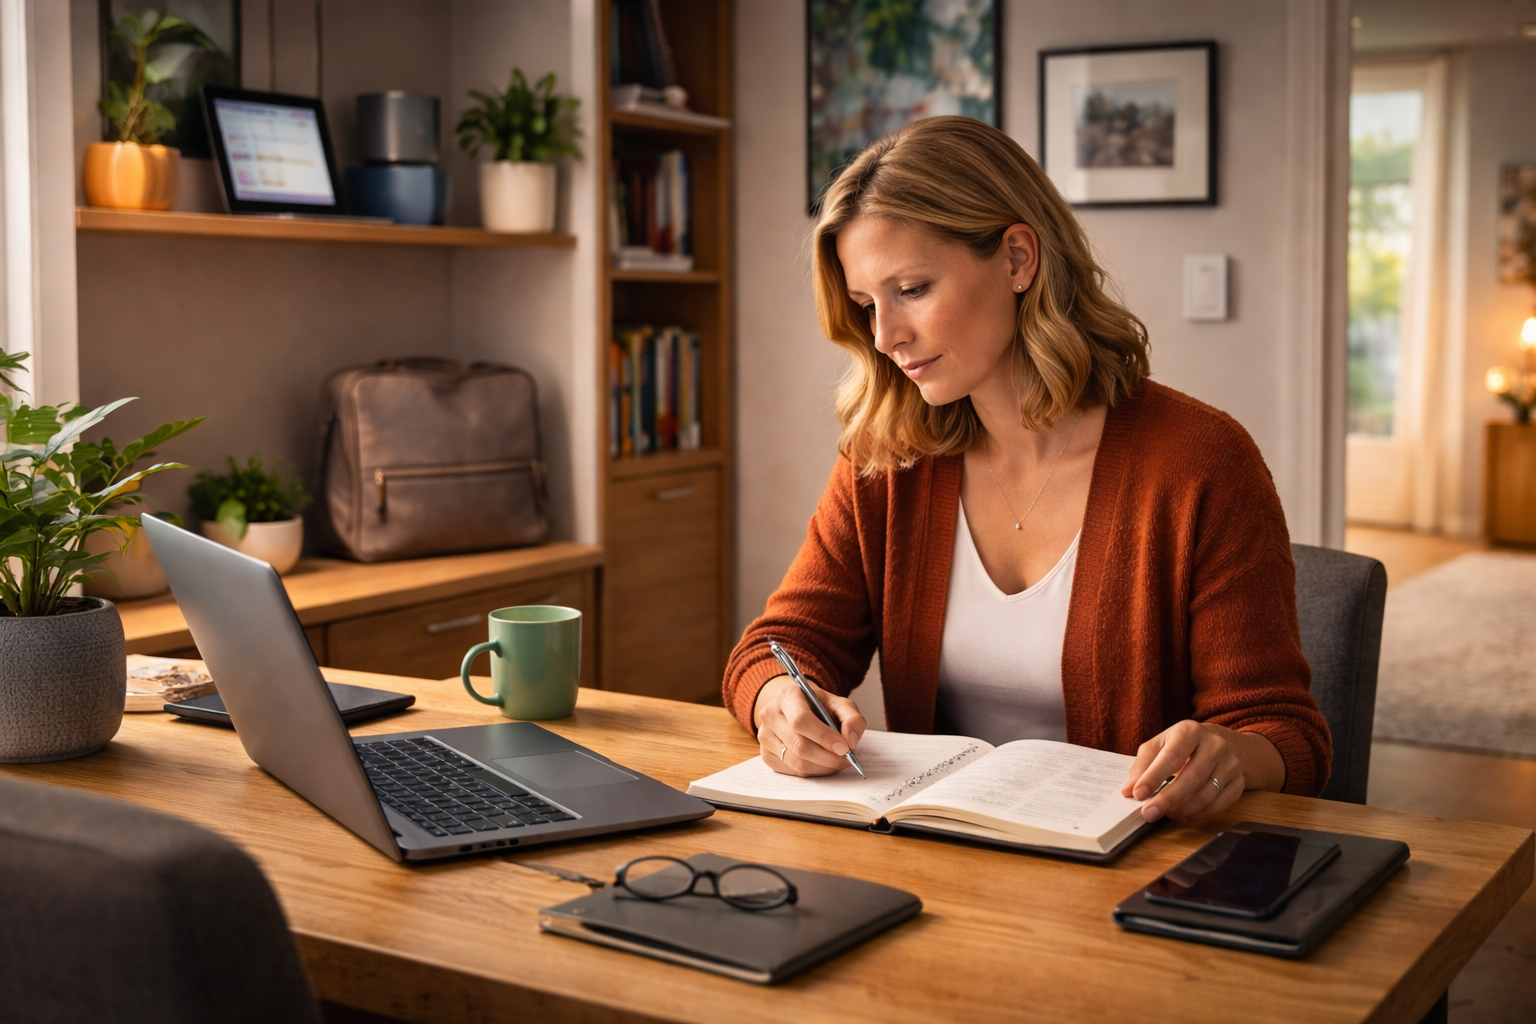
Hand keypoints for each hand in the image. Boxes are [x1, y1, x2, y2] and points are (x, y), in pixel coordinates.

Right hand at [753, 675, 865, 776]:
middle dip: (828, 757)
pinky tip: (823, 763)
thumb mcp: (839, 704)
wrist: (796, 709)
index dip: (824, 737)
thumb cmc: (818, 707)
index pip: (801, 720)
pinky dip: (813, 772)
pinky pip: (793, 771)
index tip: (844, 748)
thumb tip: (851, 741)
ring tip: (838, 761)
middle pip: (800, 745)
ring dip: (823, 767)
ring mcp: (765, 736)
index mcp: (787, 696)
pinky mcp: (766, 755)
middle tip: (847, 759)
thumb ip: (852, 719)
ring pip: (797, 763)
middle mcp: (770, 715)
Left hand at [1120, 721, 1284, 822]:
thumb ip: (1142, 765)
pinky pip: (1220, 803)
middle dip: (1167, 799)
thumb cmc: (1180, 746)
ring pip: (1207, 793)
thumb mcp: (1159, 745)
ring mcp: (1230, 763)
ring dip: (1183, 809)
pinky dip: (1200, 814)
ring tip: (1166, 814)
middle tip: (1148, 814)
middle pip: (1191, 778)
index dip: (1154, 776)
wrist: (1216, 743)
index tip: (1138, 794)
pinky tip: (1185, 815)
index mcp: (1190, 731)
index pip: (1171, 755)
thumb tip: (1128, 790)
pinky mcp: (1239, 781)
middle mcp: (1215, 744)